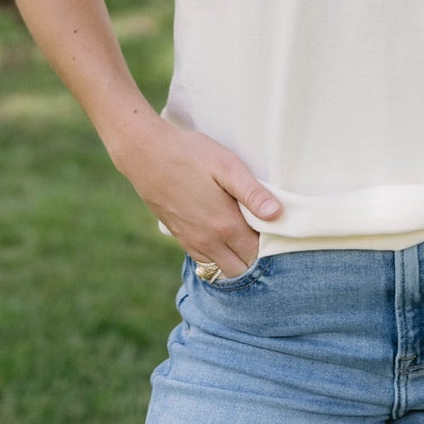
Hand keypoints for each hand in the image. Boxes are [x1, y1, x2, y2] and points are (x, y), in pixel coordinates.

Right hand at [108, 111, 281, 277]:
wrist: (145, 154)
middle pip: (242, 268)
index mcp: (225, 225)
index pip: (258, 254)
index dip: (272, 246)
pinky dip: (219, 258)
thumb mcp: (226, 165)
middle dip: (257, 258)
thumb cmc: (190, 154)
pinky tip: (225, 238)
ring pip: (223, 270)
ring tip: (247, 236)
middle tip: (265, 234)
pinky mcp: (181, 238)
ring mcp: (192, 243)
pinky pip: (206, 262)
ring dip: (238, 260)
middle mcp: (209, 242)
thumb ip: (252, 193)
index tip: (279, 230)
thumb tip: (278, 215)